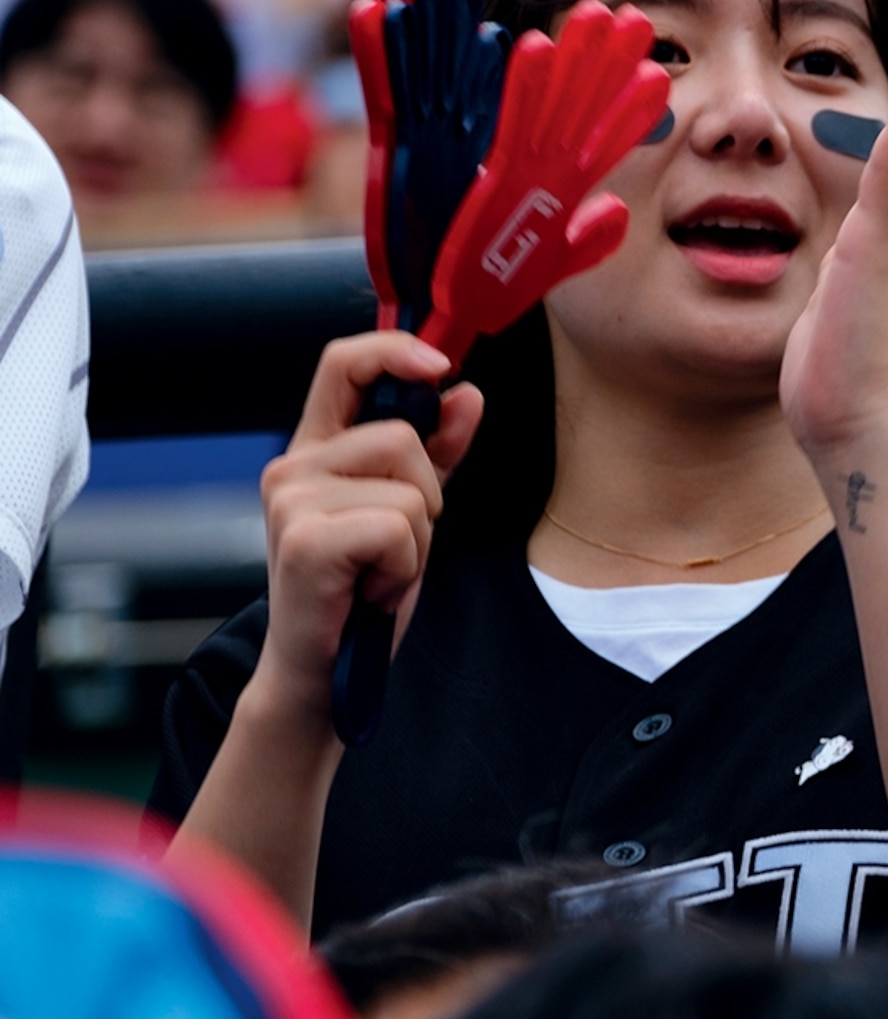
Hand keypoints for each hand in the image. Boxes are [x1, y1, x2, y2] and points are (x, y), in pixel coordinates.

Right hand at [254, 331, 483, 712]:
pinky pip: (398, 528)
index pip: (342, 364)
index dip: (394, 351)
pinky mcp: (304, 541)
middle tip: (392, 546)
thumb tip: (466, 395)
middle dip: (426, 497)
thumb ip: (437, 452)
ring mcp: (291, 502)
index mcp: (315, 449)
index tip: (440, 365)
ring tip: (378, 569)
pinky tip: (370, 588)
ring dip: (416, 540)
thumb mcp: (409, 511)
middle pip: (402, 437)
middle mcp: (292, 467)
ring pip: (409, 489)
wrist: (324, 667)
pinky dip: (403, 566)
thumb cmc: (362, 586)